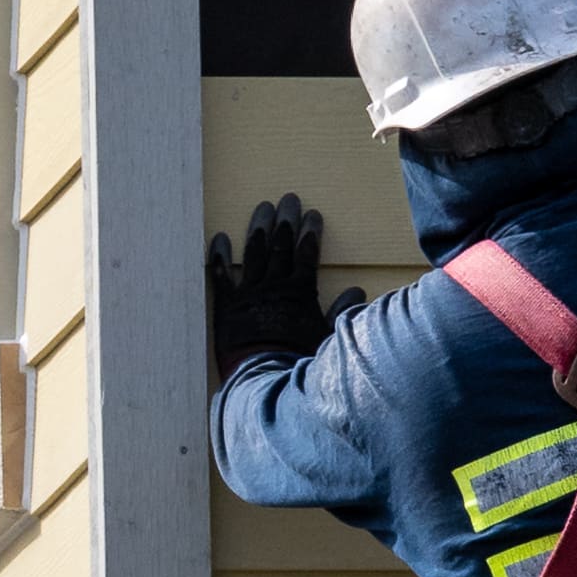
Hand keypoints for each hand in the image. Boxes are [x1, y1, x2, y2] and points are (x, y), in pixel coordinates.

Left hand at [207, 193, 327, 384]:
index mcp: (299, 292)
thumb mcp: (326, 339)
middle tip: (288, 199)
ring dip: (258, 229)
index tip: (313, 214)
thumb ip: (341, 313)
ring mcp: (248, 293)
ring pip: (254, 253)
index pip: (306, 254)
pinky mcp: (226, 306)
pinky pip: (220, 276)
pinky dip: (219, 256)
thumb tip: (357, 292)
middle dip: (285, 221)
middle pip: (280, 246)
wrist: (263, 378)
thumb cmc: (298, 362)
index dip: (310, 233)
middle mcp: (273, 286)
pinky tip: (219, 237)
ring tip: (262, 208)